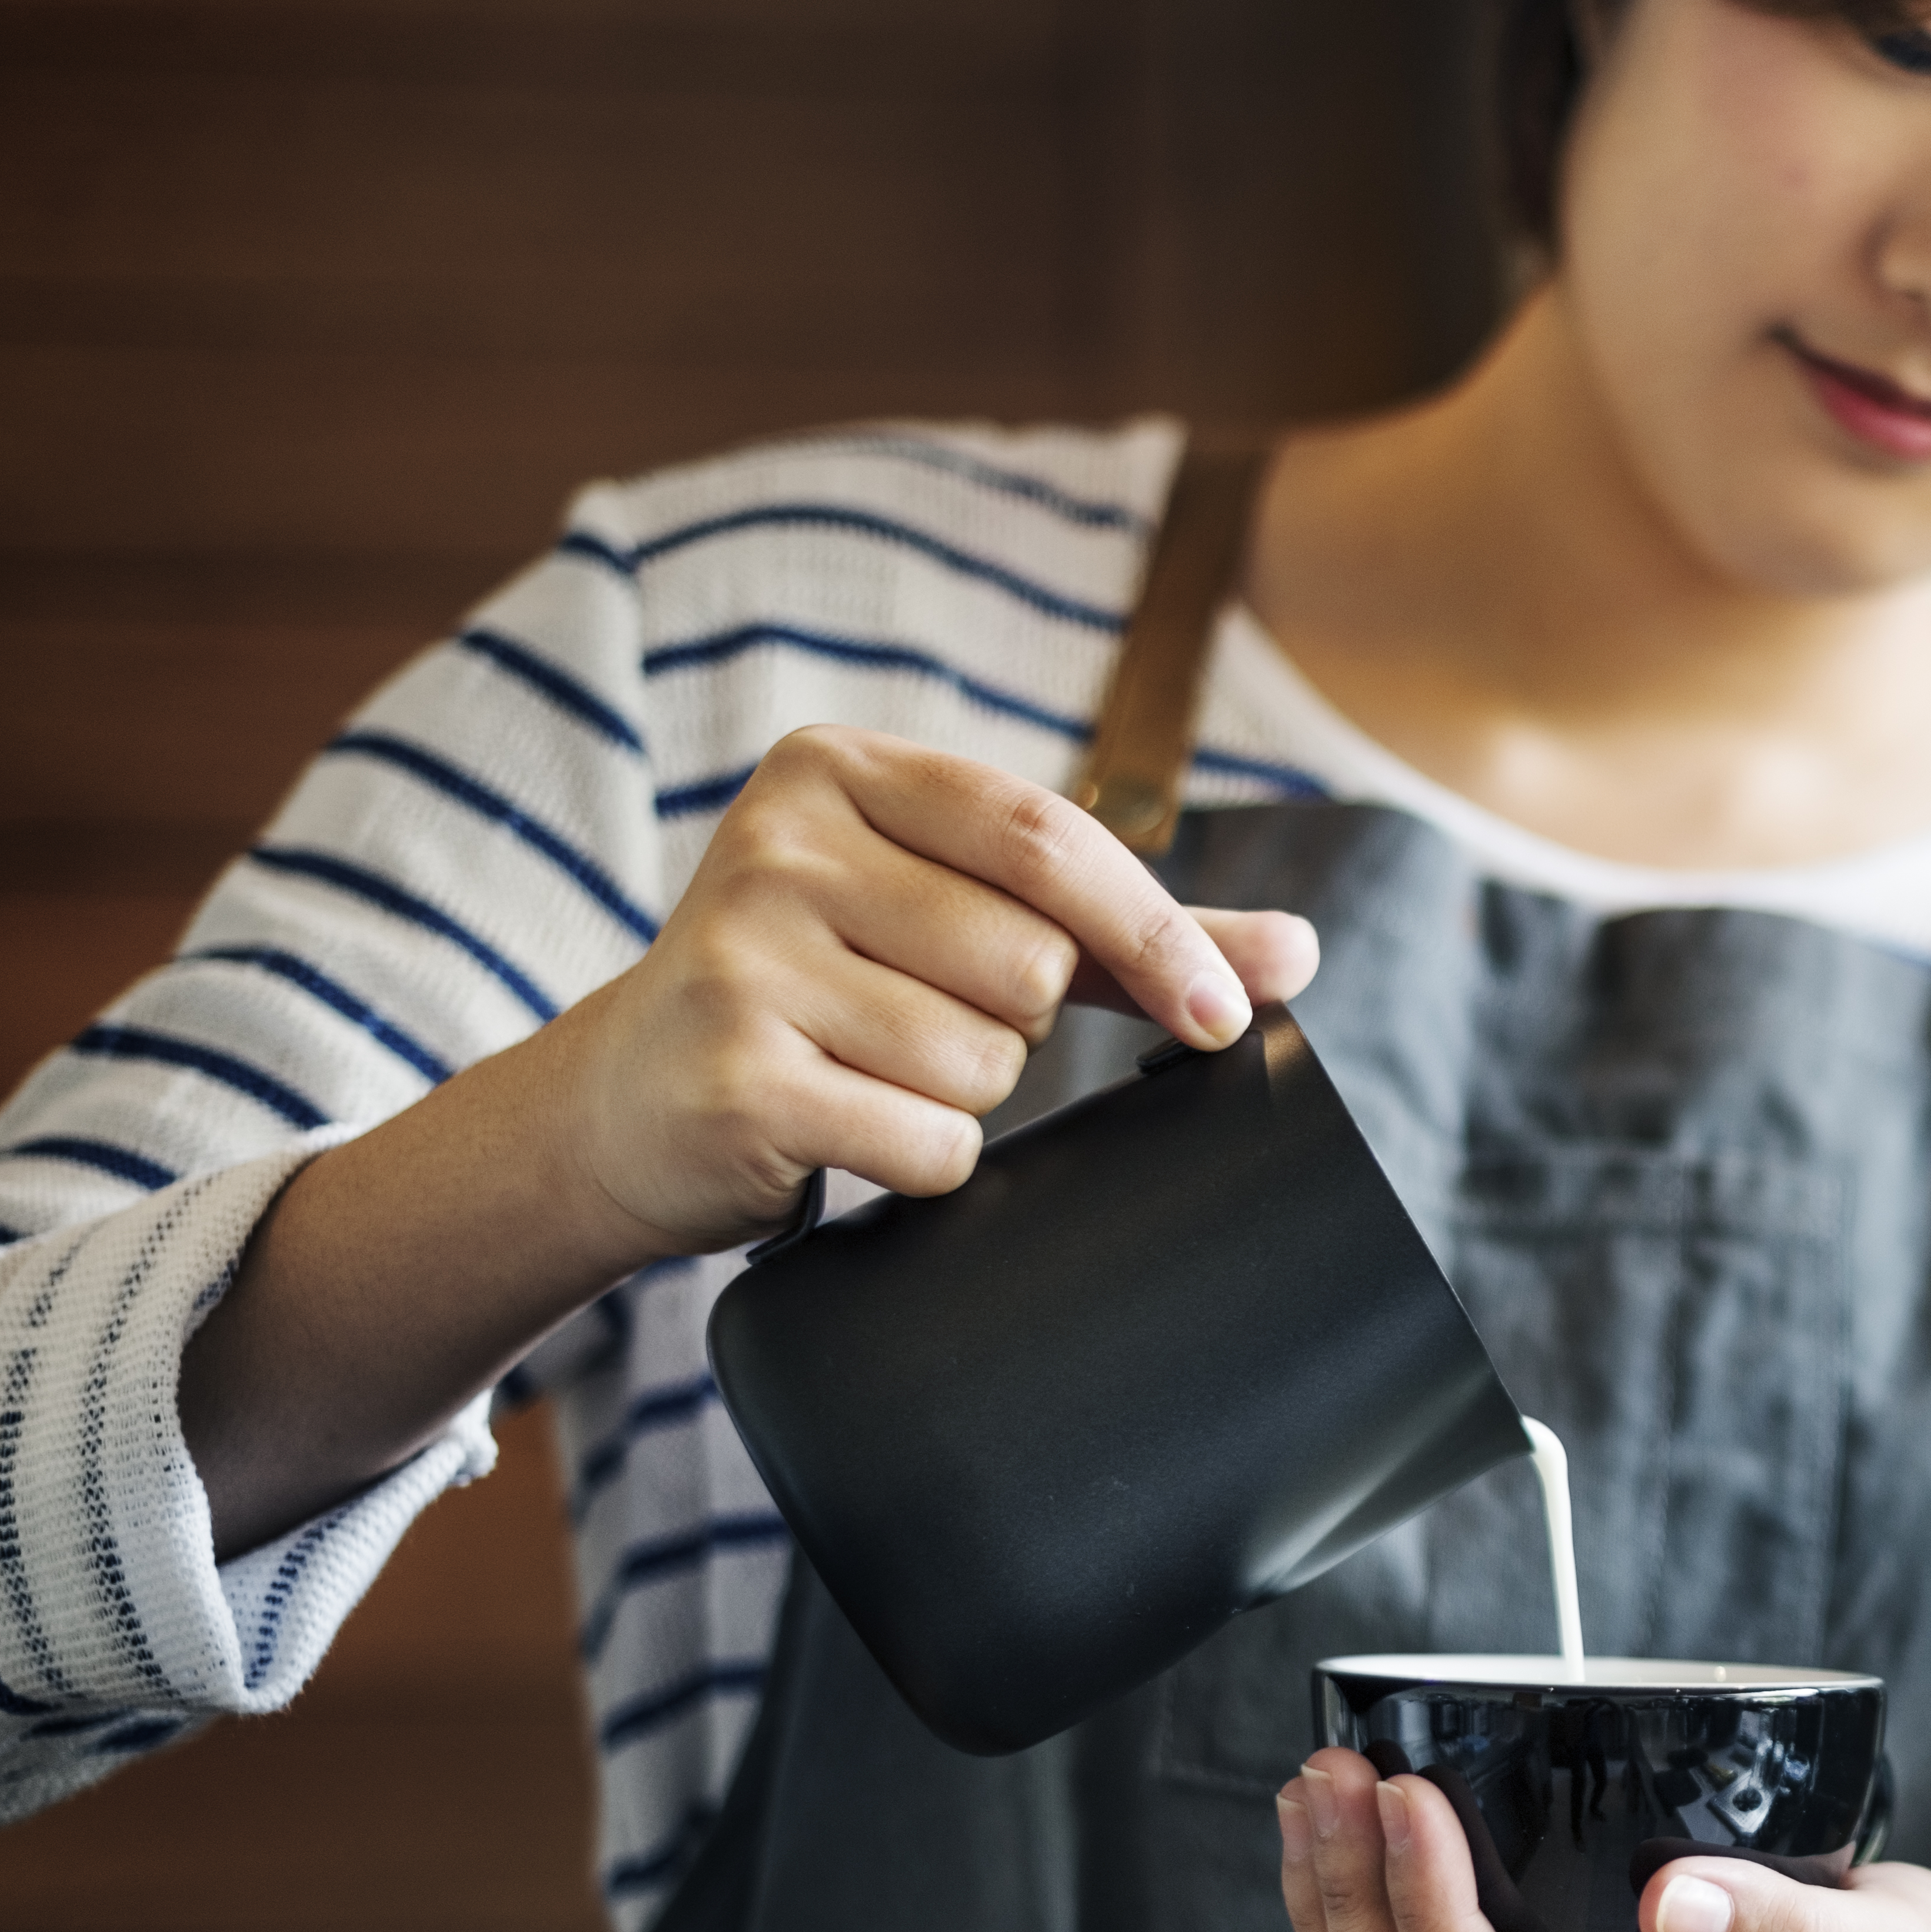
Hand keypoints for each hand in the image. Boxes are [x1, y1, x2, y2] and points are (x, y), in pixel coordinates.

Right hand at [539, 726, 1318, 1257]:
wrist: (630, 1100)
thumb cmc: (828, 993)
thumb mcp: (960, 921)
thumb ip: (1123, 931)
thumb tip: (1300, 954)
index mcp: (835, 771)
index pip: (1047, 838)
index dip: (1155, 930)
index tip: (1223, 1011)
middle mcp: (776, 845)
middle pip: (1027, 960)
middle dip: (1018, 1021)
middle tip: (923, 1020)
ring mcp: (742, 960)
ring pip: (983, 1060)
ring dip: (963, 1092)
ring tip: (869, 1067)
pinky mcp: (735, 1078)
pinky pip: (928, 1142)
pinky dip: (922, 1159)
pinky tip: (846, 1127)